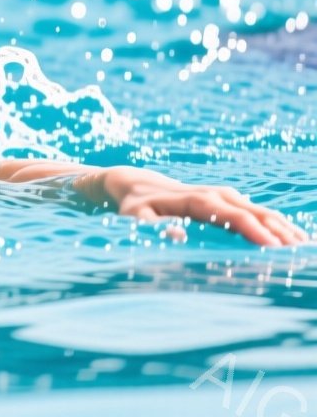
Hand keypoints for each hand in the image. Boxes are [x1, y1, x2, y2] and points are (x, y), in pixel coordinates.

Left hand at [75, 165, 308, 247]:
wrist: (134, 183)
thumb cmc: (133, 205)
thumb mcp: (134, 217)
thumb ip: (152, 227)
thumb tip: (175, 237)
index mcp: (193, 199)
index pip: (226, 213)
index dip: (248, 227)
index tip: (269, 244)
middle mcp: (212, 193)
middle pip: (250, 210)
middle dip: (275, 228)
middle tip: (297, 250)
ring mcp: (223, 195)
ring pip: (258, 209)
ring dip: (281, 226)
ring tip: (303, 245)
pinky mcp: (227, 200)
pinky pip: (257, 211)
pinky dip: (276, 223)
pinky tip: (292, 237)